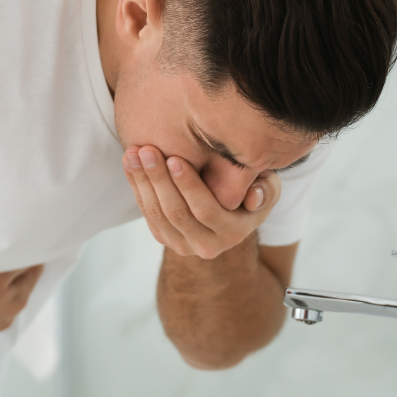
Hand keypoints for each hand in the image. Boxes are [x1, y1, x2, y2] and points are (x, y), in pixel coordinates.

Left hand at [122, 145, 279, 258]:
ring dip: (141, 182)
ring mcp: (182, 245)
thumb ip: (265, 190)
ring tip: (133, 152)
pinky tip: (129, 162)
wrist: (230, 209)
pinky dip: (136, 187)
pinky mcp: (165, 238)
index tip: (174, 158)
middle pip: (176, 213)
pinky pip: (147, 213)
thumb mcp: (267, 187)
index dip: (188, 186)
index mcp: (233, 233)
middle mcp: (207, 246)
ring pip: (157, 214)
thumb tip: (252, 197)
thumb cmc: (250, 188)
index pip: (206, 211)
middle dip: (158, 180)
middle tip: (146, 150)